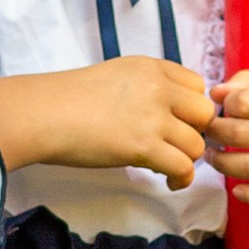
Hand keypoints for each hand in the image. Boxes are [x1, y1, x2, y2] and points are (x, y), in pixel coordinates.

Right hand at [0, 59, 214, 191]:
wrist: (43, 114)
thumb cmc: (68, 100)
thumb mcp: (116, 76)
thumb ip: (147, 87)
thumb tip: (169, 113)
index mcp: (150, 68)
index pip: (197, 84)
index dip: (190, 107)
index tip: (176, 122)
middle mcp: (157, 88)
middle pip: (204, 113)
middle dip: (195, 132)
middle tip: (175, 145)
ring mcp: (152, 116)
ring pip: (197, 144)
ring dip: (186, 159)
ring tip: (166, 165)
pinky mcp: (144, 146)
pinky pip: (184, 166)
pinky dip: (181, 178)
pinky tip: (169, 180)